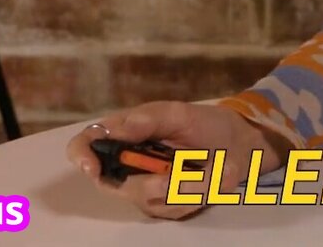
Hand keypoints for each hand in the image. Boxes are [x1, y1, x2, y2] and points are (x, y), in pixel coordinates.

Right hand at [63, 101, 291, 219]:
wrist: (241, 145)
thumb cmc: (206, 124)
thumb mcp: (179, 113)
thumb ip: (148, 119)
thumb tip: (115, 128)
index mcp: (124, 134)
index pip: (86, 146)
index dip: (81, 157)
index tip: (91, 167)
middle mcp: (128, 164)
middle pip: (114, 183)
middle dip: (153, 180)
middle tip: (182, 173)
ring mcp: (145, 187)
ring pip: (149, 198)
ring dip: (187, 185)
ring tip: (213, 169)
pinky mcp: (164, 206)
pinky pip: (171, 208)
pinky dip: (196, 195)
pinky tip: (211, 181)